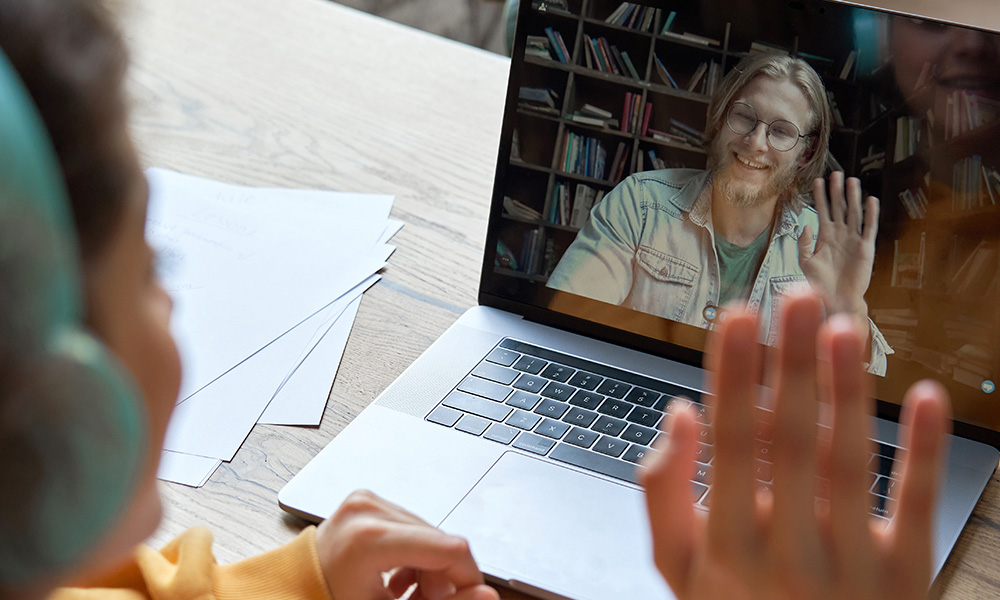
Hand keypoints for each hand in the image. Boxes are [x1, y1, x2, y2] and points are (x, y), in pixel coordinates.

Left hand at [316, 490, 498, 599]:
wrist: (292, 597)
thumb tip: (486, 596)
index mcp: (369, 538)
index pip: (449, 548)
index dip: (468, 578)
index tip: (471, 598)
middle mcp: (366, 509)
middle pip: (439, 540)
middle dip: (443, 578)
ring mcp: (364, 500)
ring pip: (427, 533)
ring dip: (428, 567)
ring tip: (408, 596)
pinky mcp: (363, 499)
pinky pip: (408, 525)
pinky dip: (412, 553)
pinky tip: (398, 581)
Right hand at [642, 292, 950, 599]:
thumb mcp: (677, 571)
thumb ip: (664, 494)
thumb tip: (679, 414)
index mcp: (726, 545)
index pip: (729, 443)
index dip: (734, 375)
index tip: (737, 317)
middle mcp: (786, 551)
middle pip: (790, 441)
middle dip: (792, 364)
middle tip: (796, 299)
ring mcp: (849, 567)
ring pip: (848, 463)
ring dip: (848, 390)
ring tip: (843, 328)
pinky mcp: (904, 578)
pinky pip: (917, 507)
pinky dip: (924, 451)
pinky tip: (927, 398)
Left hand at [797, 172, 878, 325]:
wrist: (836, 299)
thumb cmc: (820, 283)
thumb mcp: (806, 262)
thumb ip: (804, 244)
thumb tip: (806, 226)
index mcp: (825, 236)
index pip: (822, 211)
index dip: (820, 196)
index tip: (818, 181)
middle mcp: (840, 235)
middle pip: (839, 207)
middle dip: (837, 191)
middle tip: (836, 173)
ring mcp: (853, 240)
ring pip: (854, 213)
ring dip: (853, 197)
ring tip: (852, 181)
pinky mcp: (865, 248)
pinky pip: (869, 228)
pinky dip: (870, 214)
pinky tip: (870, 200)